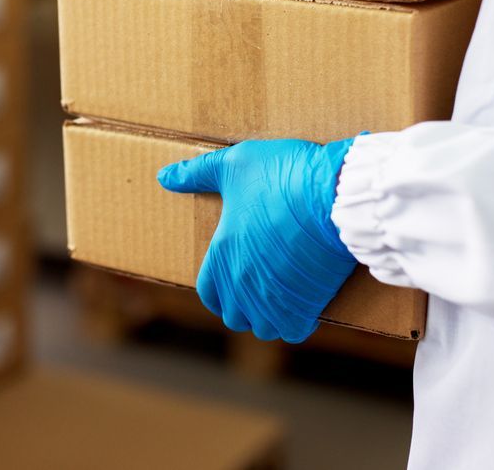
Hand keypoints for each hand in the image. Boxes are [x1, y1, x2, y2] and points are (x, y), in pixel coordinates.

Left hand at [157, 138, 357, 342]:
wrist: (330, 193)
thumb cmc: (281, 174)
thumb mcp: (234, 162)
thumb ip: (197, 173)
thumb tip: (163, 177)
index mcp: (223, 252)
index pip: (209, 292)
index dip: (218, 291)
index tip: (232, 283)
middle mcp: (243, 281)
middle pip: (235, 316)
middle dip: (244, 307)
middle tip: (260, 288)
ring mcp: (273, 296)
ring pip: (264, 327)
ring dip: (269, 317)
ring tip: (281, 298)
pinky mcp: (305, 303)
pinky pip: (293, 330)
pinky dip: (297, 323)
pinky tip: (304, 305)